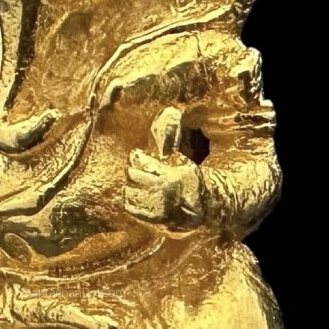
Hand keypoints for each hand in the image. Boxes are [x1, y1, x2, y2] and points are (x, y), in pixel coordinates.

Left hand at [124, 107, 204, 228]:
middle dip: (133, 170)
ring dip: (131, 186)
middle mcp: (164, 190)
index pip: (140, 161)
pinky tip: (136, 196)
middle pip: (132, 174)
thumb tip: (170, 110)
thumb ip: (170, 139)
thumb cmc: (186, 179)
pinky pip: (130, 206)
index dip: (137, 157)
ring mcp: (158, 206)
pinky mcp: (152, 218)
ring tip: (138, 184)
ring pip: (129, 190)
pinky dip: (130, 200)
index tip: (138, 156)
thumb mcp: (181, 158)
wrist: (199, 208)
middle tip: (138, 170)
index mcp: (172, 173)